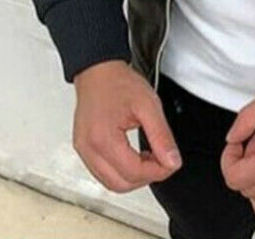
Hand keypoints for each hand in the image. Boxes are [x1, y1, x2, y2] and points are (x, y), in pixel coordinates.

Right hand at [72, 59, 181, 191]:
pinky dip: (120, 171)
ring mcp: (83, 150)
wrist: (98, 70)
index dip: (157, 172)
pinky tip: (134, 157)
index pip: (133, 172)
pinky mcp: (82, 148)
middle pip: (119, 184)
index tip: (171, 163)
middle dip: (145, 178)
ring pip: (110, 183)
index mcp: (103, 138)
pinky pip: (102, 173)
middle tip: (162, 162)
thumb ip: (161, 136)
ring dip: (132, 177)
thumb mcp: (148, 105)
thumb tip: (172, 161)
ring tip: (149, 158)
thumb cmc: (118, 83)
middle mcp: (88, 148)